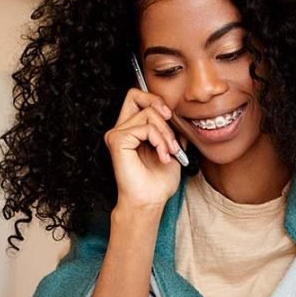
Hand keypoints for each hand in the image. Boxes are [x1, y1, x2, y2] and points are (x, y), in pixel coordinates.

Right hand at [104, 88, 186, 209]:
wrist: (150, 201)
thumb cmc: (158, 181)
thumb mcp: (171, 149)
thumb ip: (172, 130)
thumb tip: (178, 115)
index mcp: (131, 129)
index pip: (137, 97)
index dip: (155, 100)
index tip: (171, 116)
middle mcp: (121, 129)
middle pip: (136, 95)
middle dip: (159, 107)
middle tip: (171, 131)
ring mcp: (117, 134)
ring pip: (147, 113)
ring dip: (165, 133)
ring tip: (169, 152)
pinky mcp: (117, 141)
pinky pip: (145, 128)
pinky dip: (159, 140)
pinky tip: (163, 156)